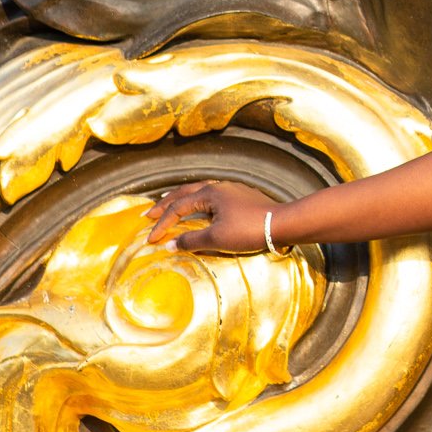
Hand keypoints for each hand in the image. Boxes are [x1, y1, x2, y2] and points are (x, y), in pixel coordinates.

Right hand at [145, 181, 280, 252]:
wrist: (282, 223)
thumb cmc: (248, 230)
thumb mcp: (216, 238)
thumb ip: (191, 240)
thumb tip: (169, 244)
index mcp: (209, 193)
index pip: (178, 208)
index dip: (162, 224)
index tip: (151, 239)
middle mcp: (219, 187)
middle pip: (185, 193)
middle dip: (166, 204)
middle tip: (149, 214)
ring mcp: (231, 190)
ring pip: (199, 191)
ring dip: (182, 200)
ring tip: (170, 207)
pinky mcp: (242, 197)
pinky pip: (212, 196)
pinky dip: (198, 202)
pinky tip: (200, 209)